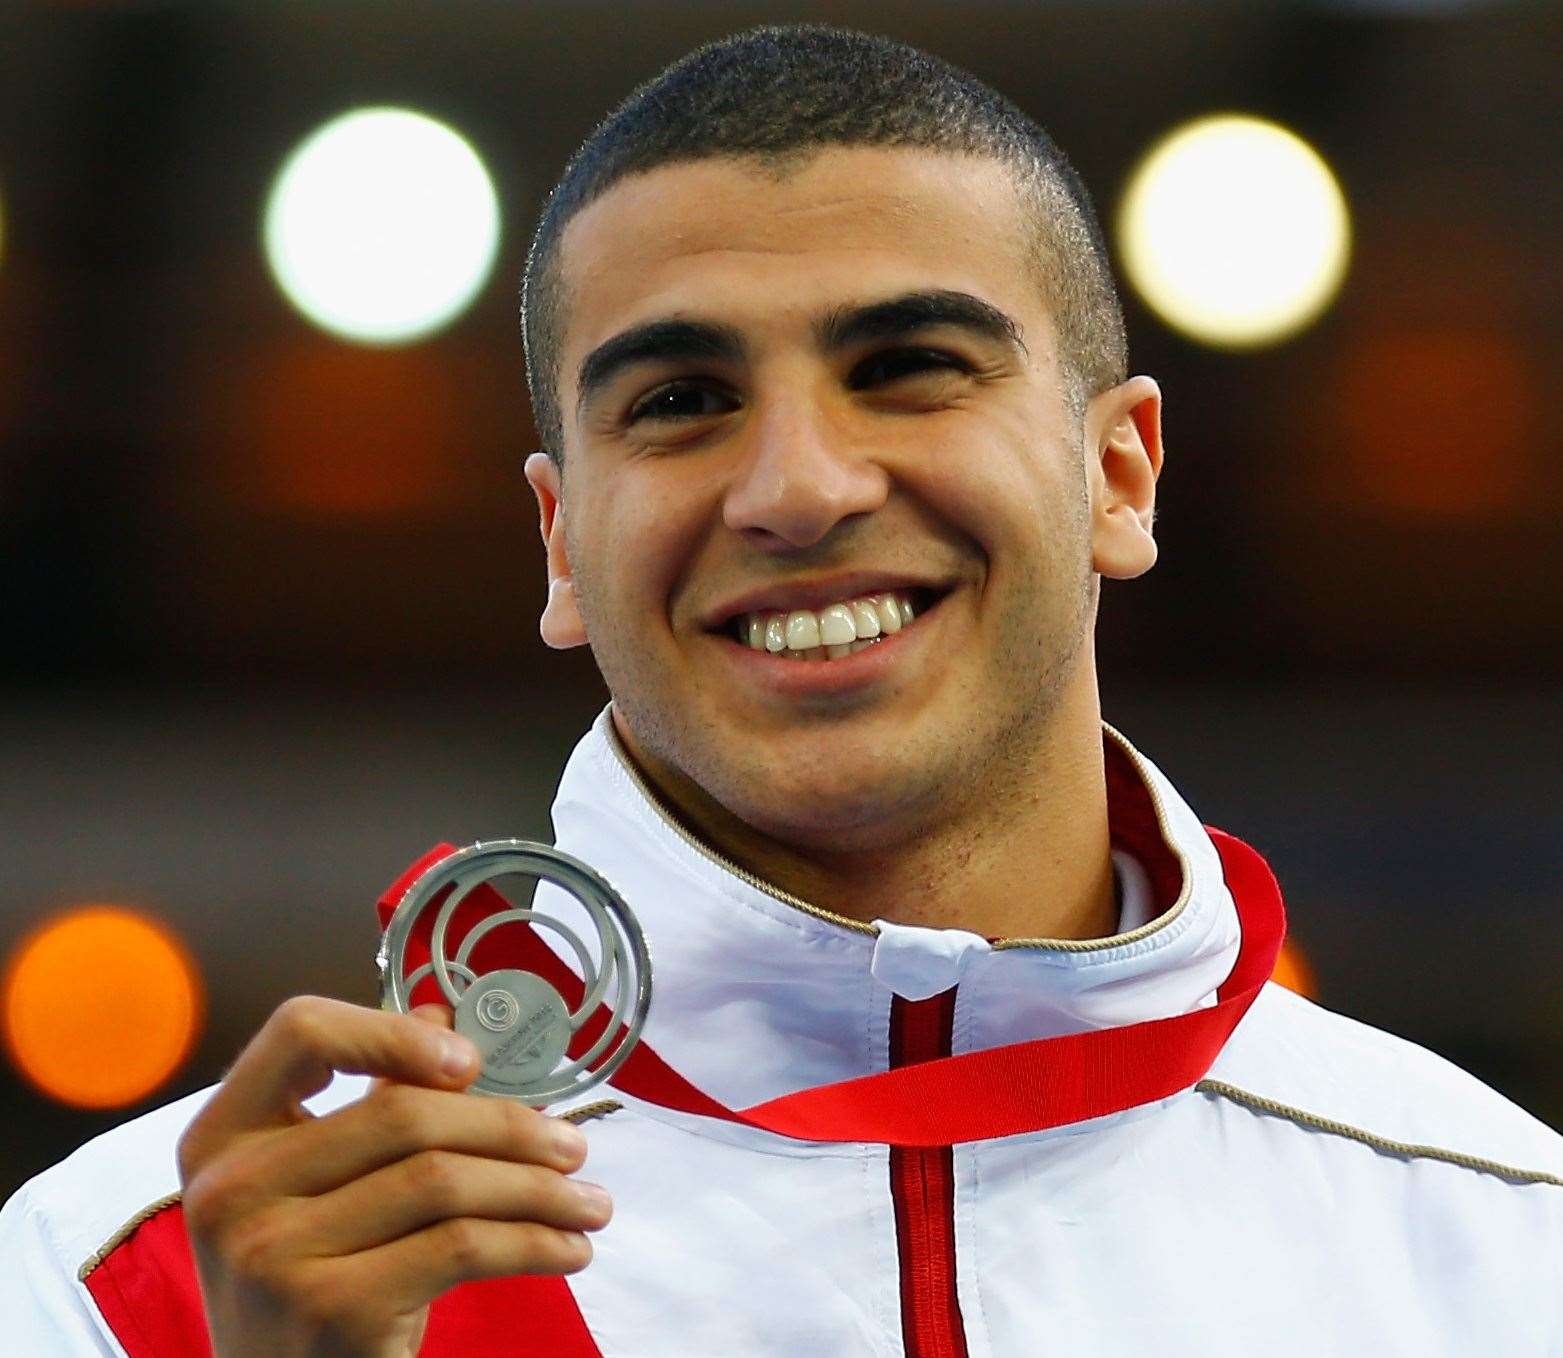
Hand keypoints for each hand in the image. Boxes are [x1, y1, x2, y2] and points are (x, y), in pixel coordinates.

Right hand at [177, 995, 610, 1356]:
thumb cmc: (312, 1281)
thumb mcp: (320, 1189)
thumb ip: (371, 1101)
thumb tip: (441, 1012)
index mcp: (222, 1136)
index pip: (300, 1031)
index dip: (392, 1029)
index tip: (469, 1060)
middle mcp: (232, 1190)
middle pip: (403, 1112)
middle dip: (510, 1126)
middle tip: (574, 1146)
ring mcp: (275, 1254)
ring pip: (444, 1180)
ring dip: (539, 1189)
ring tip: (590, 1203)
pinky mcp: (332, 1309)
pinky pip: (462, 1246)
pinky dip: (534, 1242)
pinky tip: (569, 1249)